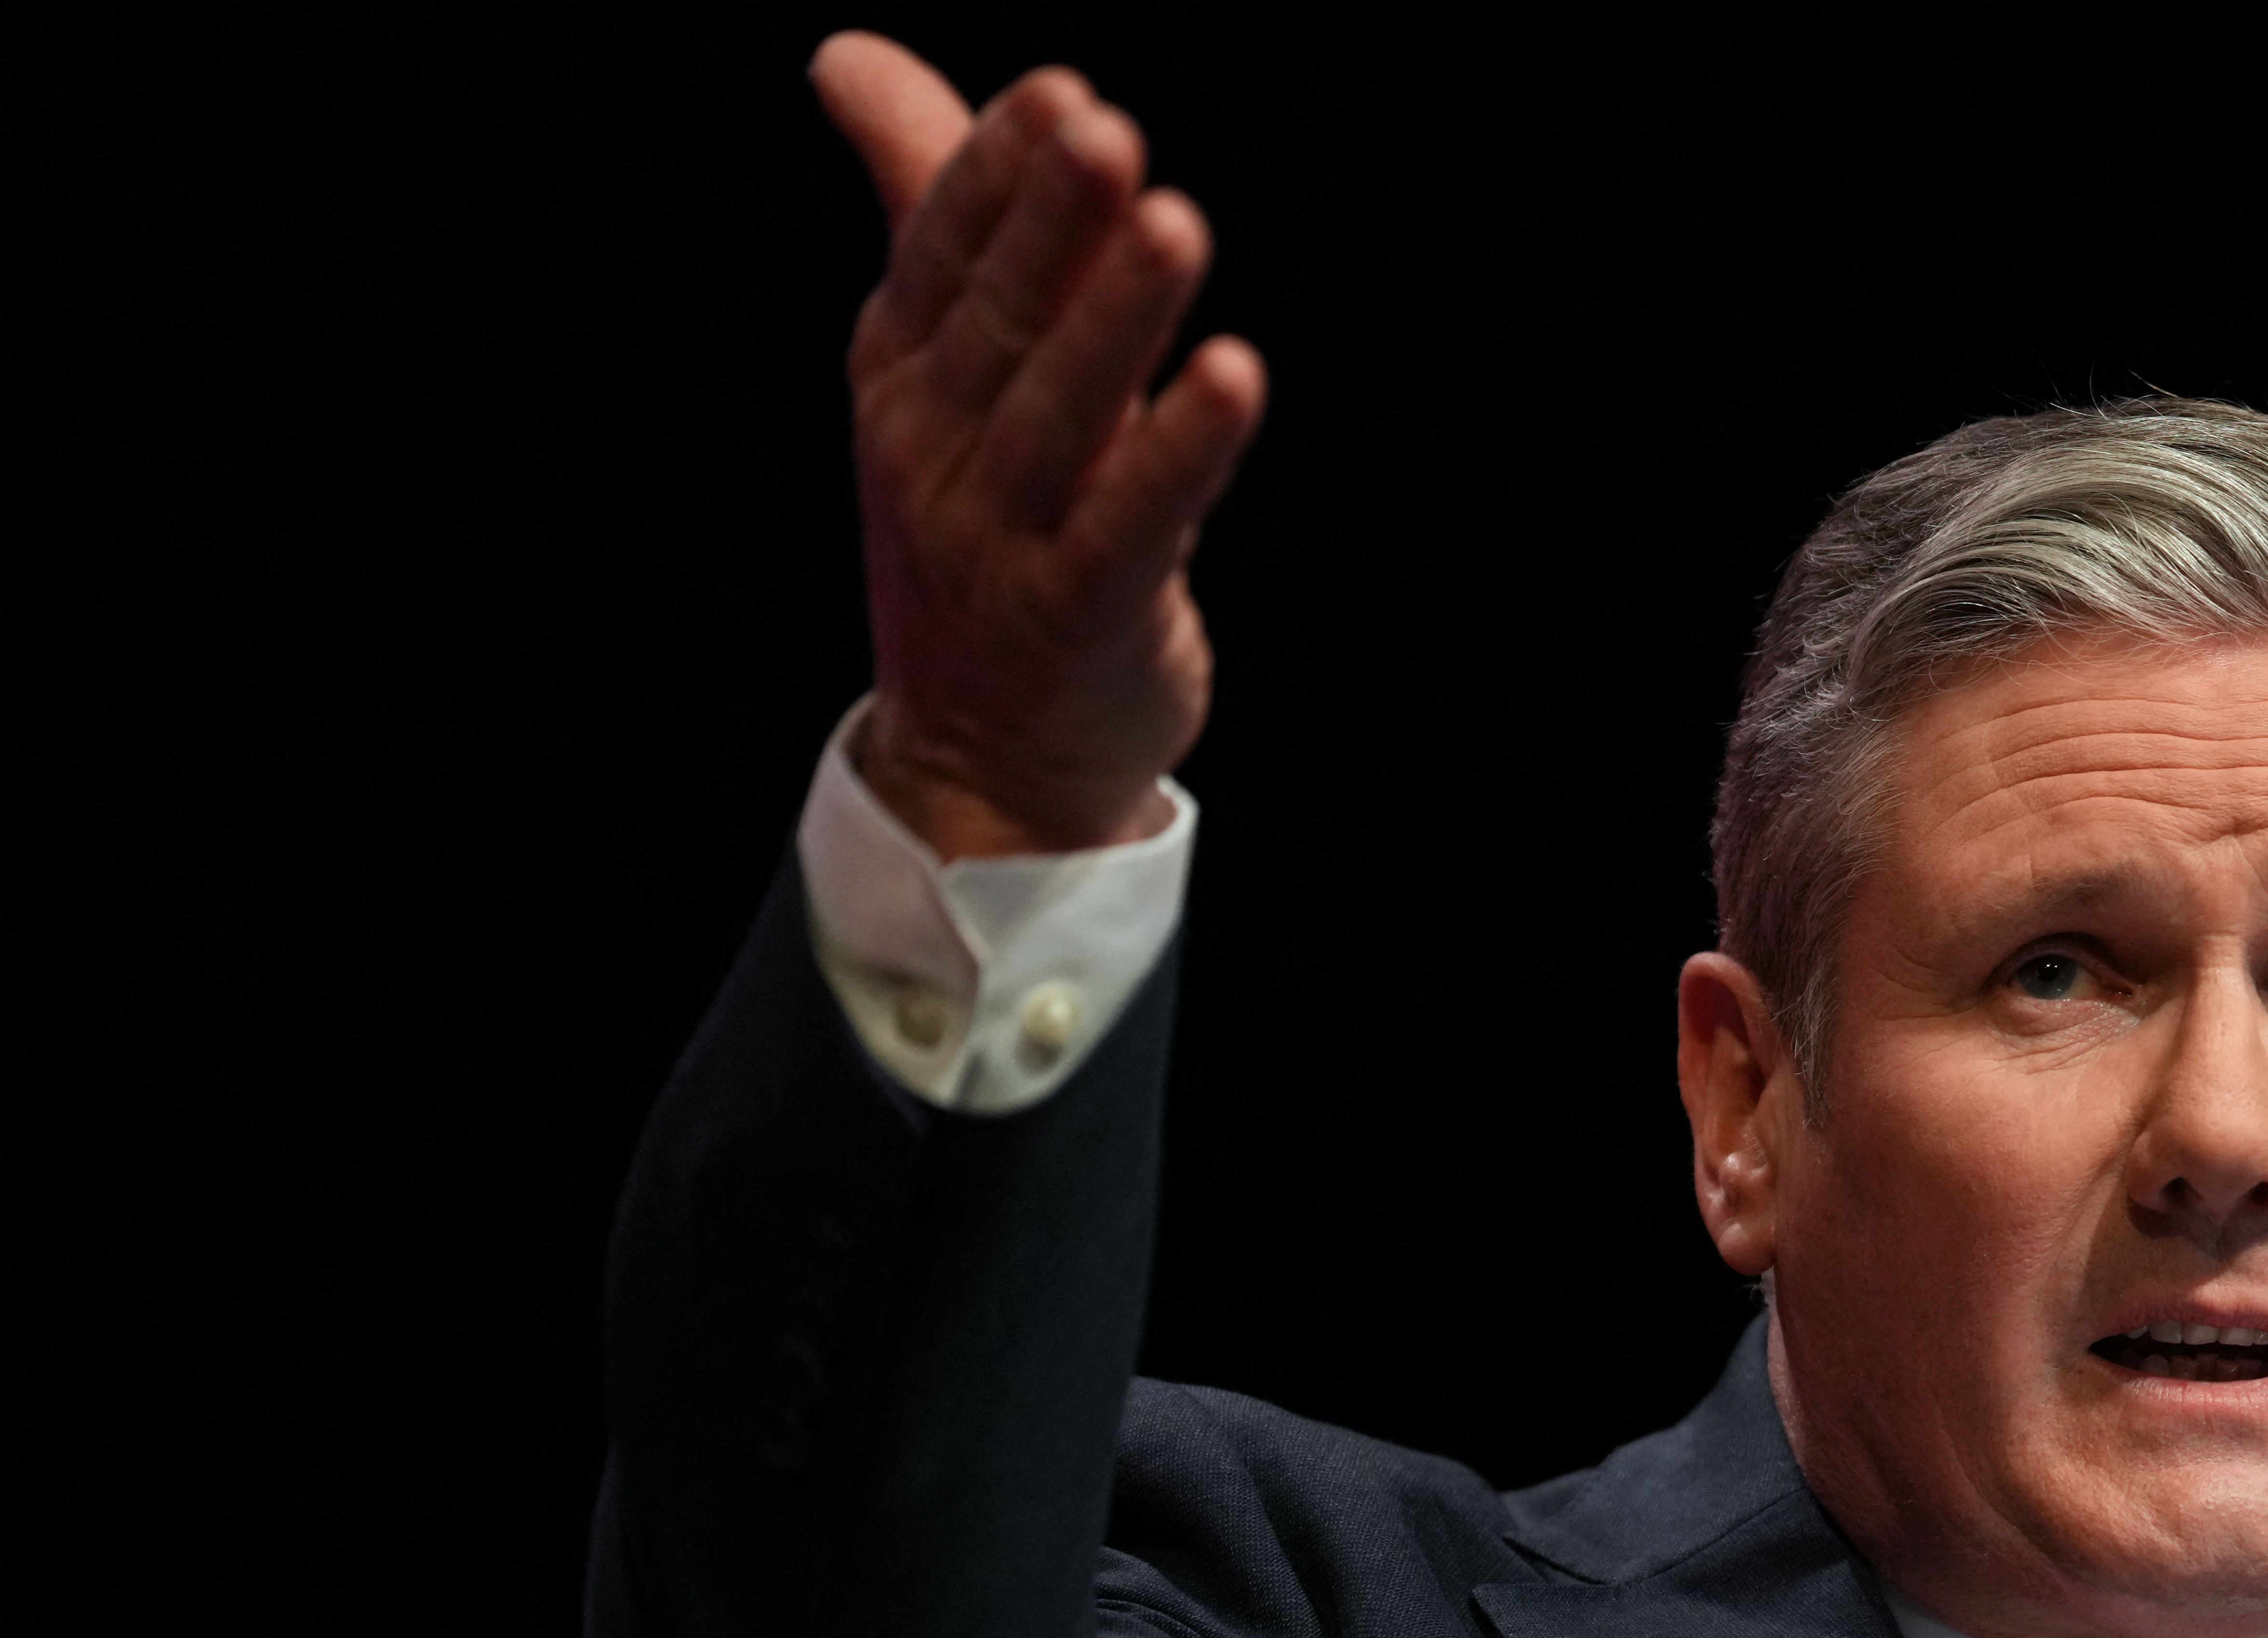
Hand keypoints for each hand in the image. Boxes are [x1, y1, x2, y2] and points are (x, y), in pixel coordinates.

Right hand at [813, 33, 1265, 857]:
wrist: (982, 752)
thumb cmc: (981, 526)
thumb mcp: (941, 366)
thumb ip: (926, 206)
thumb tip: (850, 54)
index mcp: (902, 373)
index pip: (941, 253)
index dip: (997, 174)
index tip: (1060, 94)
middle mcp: (936, 449)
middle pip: (1003, 319)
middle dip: (1054, 226)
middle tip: (1108, 132)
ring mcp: (999, 538)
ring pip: (1067, 413)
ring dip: (1119, 319)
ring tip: (1172, 226)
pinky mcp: (1077, 614)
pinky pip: (1132, 523)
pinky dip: (1182, 452)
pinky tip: (1230, 376)